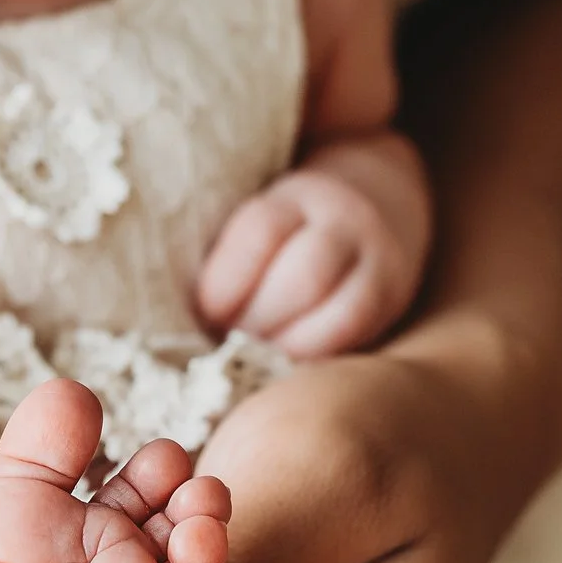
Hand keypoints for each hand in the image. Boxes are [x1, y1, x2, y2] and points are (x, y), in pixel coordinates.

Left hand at [196, 135, 430, 360]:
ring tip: (255, 358)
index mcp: (293, 197)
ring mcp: (375, 257)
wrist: (370, 202)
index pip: (261, 230)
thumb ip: (222, 261)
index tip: (205, 312)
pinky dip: (314, 357)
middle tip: (227, 343)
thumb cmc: (283, 232)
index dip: (225, 283)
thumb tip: (171, 323)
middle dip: (256, 323)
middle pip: (302, 278)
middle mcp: (341, 220)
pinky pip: (355, 334)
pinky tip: (286, 365)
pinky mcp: (390, 295)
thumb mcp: (254, 226)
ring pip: (337, 313)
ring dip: (287, 346)